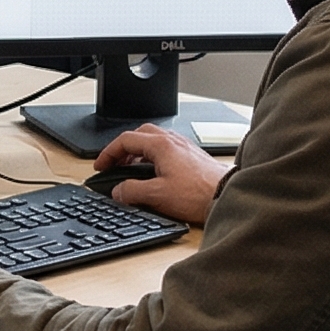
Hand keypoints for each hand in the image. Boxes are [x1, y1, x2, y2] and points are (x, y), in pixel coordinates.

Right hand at [95, 123, 226, 226]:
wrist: (228, 196)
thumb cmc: (199, 193)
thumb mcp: (157, 195)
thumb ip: (132, 191)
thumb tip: (118, 192)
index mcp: (160, 145)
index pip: (125, 140)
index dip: (108, 153)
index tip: (101, 165)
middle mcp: (173, 141)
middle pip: (139, 134)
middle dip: (122, 148)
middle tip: (114, 164)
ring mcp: (184, 147)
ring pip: (153, 140)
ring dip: (138, 152)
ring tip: (131, 169)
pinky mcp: (192, 157)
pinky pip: (165, 149)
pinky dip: (152, 157)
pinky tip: (154, 173)